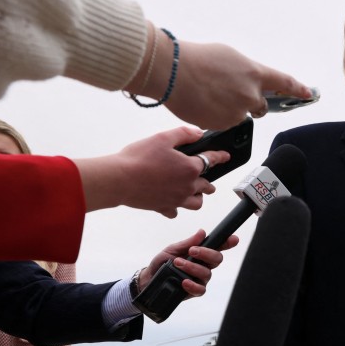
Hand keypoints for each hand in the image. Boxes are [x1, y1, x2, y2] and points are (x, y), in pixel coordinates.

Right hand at [74, 127, 217, 216]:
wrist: (119, 179)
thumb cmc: (138, 158)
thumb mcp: (162, 138)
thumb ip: (184, 134)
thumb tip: (198, 133)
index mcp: (190, 168)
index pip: (211, 160)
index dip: (220, 157)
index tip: (225, 156)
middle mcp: (187, 186)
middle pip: (206, 186)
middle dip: (209, 182)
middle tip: (207, 180)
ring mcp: (176, 199)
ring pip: (196, 203)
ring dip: (197, 197)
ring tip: (194, 192)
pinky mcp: (163, 208)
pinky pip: (175, 211)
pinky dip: (176, 207)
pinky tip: (172, 202)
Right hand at [125, 25, 312, 130]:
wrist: (172, 72)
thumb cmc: (196, 59)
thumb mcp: (228, 56)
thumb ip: (245, 72)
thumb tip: (247, 82)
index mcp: (254, 73)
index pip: (284, 82)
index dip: (298, 89)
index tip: (308, 94)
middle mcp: (250, 94)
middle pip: (260, 106)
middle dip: (251, 103)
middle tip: (231, 94)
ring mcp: (237, 112)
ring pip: (239, 115)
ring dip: (229, 109)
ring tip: (208, 94)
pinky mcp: (223, 125)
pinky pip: (223, 123)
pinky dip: (215, 116)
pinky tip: (203, 103)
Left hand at [138, 232, 239, 299]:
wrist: (149, 278)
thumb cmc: (163, 262)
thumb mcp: (172, 249)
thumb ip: (187, 242)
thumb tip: (202, 232)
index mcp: (201, 253)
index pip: (218, 247)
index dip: (227, 243)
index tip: (233, 239)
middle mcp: (204, 266)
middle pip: (217, 259)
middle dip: (206, 253)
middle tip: (192, 250)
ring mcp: (201, 279)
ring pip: (207, 273)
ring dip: (193, 267)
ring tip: (178, 263)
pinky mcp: (195, 291)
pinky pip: (201, 289)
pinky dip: (192, 285)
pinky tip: (184, 281)